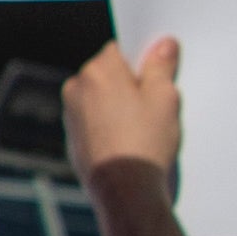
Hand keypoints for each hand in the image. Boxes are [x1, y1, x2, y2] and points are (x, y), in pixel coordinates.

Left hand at [62, 34, 182, 182]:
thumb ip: (161, 66)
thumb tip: (162, 44)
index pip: (120, 49)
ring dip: (121, 107)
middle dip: (132, 84)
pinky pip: (96, 123)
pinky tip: (131, 142)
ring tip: (147, 127)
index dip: (142, 59)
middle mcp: (77, 89)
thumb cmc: (145, 142)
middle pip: (110, 75)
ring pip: (102, 100)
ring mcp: (71, 116)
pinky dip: (111, 127)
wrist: (124, 190)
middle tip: (158, 103)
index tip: (159, 71)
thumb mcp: (164, 97)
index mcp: (98, 71)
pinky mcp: (73, 140)